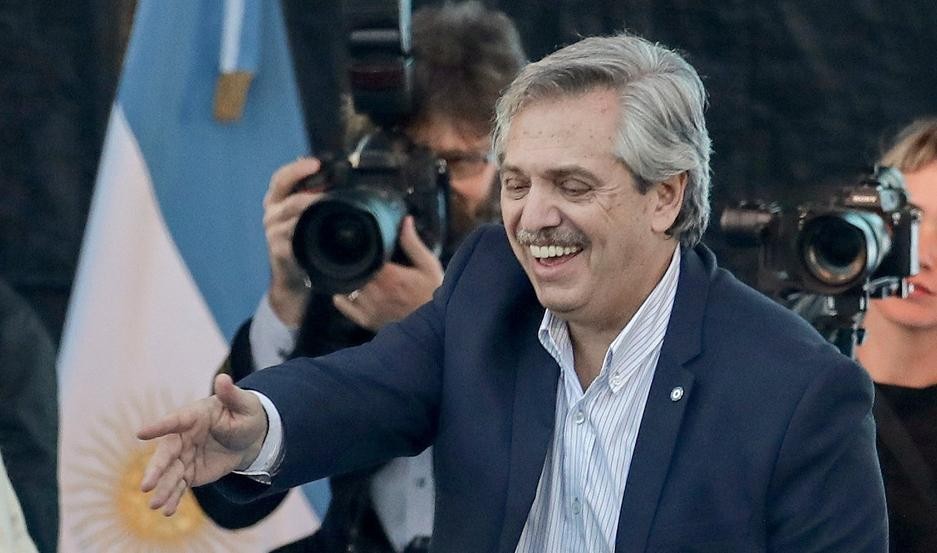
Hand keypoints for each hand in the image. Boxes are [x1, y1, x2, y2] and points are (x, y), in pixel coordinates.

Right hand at [136, 374, 268, 515]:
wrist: (251, 437)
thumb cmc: (246, 414)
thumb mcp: (244, 404)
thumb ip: (231, 394)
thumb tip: (223, 378)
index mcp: (194, 416)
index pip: (175, 421)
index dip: (159, 427)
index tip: (141, 433)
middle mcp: (184, 436)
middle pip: (167, 453)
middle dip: (156, 469)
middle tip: (146, 485)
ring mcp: (185, 456)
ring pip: (171, 473)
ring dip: (163, 489)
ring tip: (155, 505)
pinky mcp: (191, 472)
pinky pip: (180, 486)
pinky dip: (174, 498)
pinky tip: (166, 511)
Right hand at [263, 158, 322, 326]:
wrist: (293, 280)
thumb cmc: (303, 245)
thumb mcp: (305, 219)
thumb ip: (314, 201)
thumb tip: (335, 180)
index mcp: (277, 202)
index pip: (281, 178)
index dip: (296, 168)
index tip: (315, 163)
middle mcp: (271, 214)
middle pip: (284, 191)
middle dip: (303, 181)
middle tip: (322, 175)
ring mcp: (273, 232)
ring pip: (291, 210)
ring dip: (311, 203)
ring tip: (329, 200)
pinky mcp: (278, 249)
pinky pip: (293, 234)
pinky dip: (307, 228)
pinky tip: (320, 226)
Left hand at [333, 216, 443, 330]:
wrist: (435, 327)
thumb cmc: (433, 295)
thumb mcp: (428, 265)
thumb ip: (413, 243)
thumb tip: (406, 221)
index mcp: (390, 276)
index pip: (365, 258)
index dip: (362, 250)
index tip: (363, 245)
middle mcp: (377, 292)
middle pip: (356, 272)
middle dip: (357, 264)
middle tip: (359, 258)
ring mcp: (371, 307)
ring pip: (349, 287)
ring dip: (351, 280)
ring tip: (355, 273)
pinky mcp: (368, 321)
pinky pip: (347, 308)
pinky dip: (342, 299)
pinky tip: (343, 293)